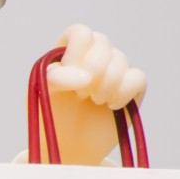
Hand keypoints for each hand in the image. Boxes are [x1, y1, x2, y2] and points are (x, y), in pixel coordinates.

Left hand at [42, 24, 146, 164]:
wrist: (68, 146)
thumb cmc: (51, 117)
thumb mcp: (41, 94)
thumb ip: (56, 78)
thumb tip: (86, 77)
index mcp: (68, 52)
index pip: (80, 32)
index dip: (77, 53)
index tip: (70, 79)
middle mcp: (92, 56)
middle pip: (103, 42)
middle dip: (93, 70)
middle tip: (80, 95)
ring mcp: (113, 71)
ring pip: (121, 59)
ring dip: (106, 84)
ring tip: (94, 101)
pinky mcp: (130, 89)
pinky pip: (138, 77)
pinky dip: (124, 91)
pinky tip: (111, 106)